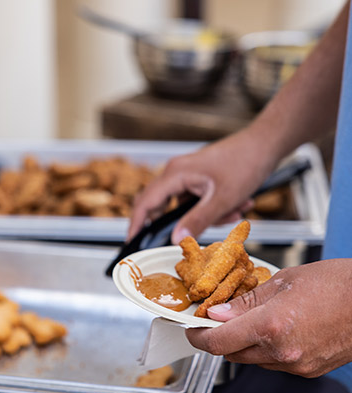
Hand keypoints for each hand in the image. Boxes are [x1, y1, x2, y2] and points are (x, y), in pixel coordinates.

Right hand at [128, 129, 277, 244]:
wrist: (266, 143)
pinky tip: (238, 205)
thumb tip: (175, 239)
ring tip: (235, 212)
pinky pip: (199, 201)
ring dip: (208, 216)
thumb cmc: (245, 163)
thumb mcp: (222, 199)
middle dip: (181, 224)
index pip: (145, 203)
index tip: (132, 242)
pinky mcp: (199, 179)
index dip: (136, 224)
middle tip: (185, 239)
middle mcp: (176, 173)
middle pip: (163, 206)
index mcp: (175, 174)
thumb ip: (197, 221)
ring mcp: (188, 175)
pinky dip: (215, 209)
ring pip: (186, 207)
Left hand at [186, 259, 351, 376]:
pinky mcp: (308, 370)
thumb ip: (246, 301)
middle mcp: (282, 351)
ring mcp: (296, 365)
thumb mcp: (283, 281)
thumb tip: (218, 312)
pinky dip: (261, 348)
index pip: (218, 342)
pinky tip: (269, 328)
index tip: (191, 327)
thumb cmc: (336, 283)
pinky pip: (271, 363)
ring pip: (250, 360)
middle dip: (217, 337)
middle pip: (230, 354)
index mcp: (272, 325)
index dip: (197, 336)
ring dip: (240, 343)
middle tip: (215, 318)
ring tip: (247, 318)